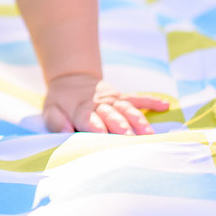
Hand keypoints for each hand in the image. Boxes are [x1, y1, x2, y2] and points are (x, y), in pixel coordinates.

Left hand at [43, 73, 169, 134]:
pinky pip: (138, 97)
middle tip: (128, 136)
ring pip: (127, 108)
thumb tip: (66, 128)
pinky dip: (151, 100)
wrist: (71, 79)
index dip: (94, 125)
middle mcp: (98, 103)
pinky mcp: (122, 96)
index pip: (87, 118)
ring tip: (149, 133)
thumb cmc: (61, 103)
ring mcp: (112, 99)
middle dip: (119, 125)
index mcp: (79, 108)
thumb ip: (55, 121)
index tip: (101, 133)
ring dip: (138, 119)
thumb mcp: (50, 110)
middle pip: (110, 115)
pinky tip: (165, 105)